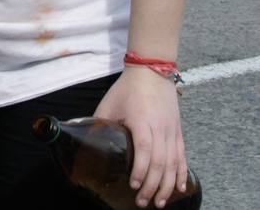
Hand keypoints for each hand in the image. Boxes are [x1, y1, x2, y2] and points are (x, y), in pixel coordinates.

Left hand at [92, 67, 188, 207]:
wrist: (153, 71)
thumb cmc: (127, 88)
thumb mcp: (109, 103)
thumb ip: (100, 123)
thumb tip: (86, 140)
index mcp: (141, 120)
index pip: (145, 149)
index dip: (141, 169)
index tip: (134, 184)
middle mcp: (160, 127)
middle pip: (160, 162)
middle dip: (153, 185)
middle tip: (143, 202)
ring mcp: (171, 130)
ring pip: (173, 163)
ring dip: (167, 185)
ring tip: (160, 202)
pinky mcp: (178, 131)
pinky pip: (182, 156)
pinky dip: (181, 173)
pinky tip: (179, 188)